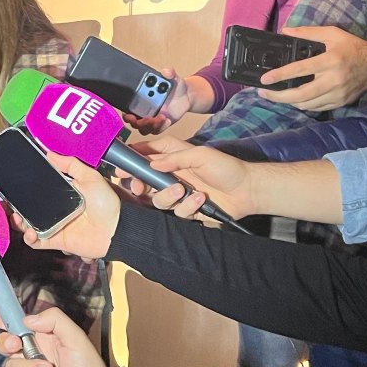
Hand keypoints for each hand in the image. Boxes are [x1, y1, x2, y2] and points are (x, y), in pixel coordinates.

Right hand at [13, 153, 120, 258]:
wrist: (116, 228)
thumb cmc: (106, 202)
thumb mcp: (90, 177)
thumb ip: (71, 165)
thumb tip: (50, 153)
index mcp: (64, 194)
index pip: (40, 190)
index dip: (26, 189)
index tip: (15, 184)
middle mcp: (57, 210)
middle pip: (31, 208)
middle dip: (17, 207)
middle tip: (9, 203)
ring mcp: (55, 226)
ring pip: (30, 225)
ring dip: (20, 223)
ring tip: (17, 218)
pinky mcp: (56, 240)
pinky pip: (38, 242)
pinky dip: (29, 239)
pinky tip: (29, 232)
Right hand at [124, 70, 203, 134]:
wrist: (186, 96)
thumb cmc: (175, 86)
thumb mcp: (173, 77)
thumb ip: (170, 73)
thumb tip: (166, 71)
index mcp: (141, 97)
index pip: (127, 107)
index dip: (126, 113)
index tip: (130, 114)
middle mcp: (143, 109)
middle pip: (134, 121)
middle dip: (138, 122)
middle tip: (148, 118)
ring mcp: (151, 118)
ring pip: (144, 128)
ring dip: (151, 125)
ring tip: (162, 118)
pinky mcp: (159, 124)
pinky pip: (156, 130)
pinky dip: (160, 127)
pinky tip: (167, 120)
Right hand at [133, 135, 256, 218]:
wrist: (246, 190)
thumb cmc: (226, 167)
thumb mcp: (200, 154)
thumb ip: (175, 157)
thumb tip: (152, 164)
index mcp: (172, 158)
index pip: (145, 157)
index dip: (131, 161)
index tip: (120, 168)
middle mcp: (171, 176)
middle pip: (143, 182)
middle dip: (138, 185)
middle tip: (139, 186)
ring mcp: (178, 194)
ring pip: (157, 200)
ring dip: (168, 196)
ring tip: (183, 190)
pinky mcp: (186, 210)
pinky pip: (177, 212)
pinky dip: (188, 206)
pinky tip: (201, 199)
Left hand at [256, 25, 366, 111]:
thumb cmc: (352, 48)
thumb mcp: (332, 33)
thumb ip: (307, 33)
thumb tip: (285, 31)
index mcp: (330, 61)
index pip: (300, 70)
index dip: (280, 75)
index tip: (264, 79)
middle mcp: (333, 80)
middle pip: (301, 95)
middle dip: (278, 96)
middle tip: (263, 92)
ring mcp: (337, 94)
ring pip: (307, 105)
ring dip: (288, 102)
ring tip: (275, 95)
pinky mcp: (340, 103)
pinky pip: (316, 108)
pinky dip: (302, 104)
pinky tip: (293, 98)